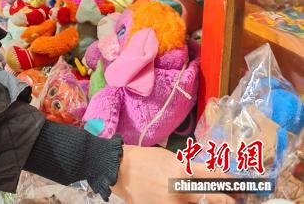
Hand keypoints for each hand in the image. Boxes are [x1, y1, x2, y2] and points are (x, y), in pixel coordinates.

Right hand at [111, 145, 235, 203]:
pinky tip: (188, 202)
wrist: (120, 169)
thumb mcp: (170, 158)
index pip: (216, 177)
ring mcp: (173, 202)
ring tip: (210, 200)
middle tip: (235, 200)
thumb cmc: (146, 159)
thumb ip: (190, 168)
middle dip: (228, 200)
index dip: (230, 182)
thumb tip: (210, 177)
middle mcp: (182, 188)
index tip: (237, 185)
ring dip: (208, 202)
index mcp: (183, 170)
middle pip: (216, 198)